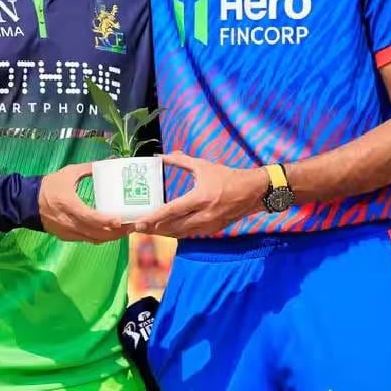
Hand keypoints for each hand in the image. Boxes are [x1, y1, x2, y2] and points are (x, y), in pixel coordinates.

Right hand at [38, 162, 128, 243]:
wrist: (27, 203)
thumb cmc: (49, 186)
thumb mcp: (68, 173)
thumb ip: (88, 168)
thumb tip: (107, 163)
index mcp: (69, 205)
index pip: (91, 218)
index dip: (107, 221)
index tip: (121, 220)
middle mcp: (69, 223)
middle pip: (96, 233)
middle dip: (116, 232)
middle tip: (131, 226)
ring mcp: (68, 232)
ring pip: (93, 239)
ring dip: (110, 237)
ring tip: (124, 230)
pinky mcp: (66, 237)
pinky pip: (87, 240)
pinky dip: (99, 237)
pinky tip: (109, 232)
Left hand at [132, 153, 267, 237]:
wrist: (253, 192)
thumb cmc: (227, 176)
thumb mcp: (203, 166)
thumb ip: (181, 161)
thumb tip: (161, 156)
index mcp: (200, 197)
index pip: (172, 210)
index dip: (154, 217)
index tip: (139, 222)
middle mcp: (204, 214)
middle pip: (173, 227)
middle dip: (153, 228)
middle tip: (137, 227)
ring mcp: (209, 225)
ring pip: (181, 233)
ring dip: (164, 232)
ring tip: (149, 229)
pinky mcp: (214, 230)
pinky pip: (191, 234)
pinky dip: (178, 232)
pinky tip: (167, 229)